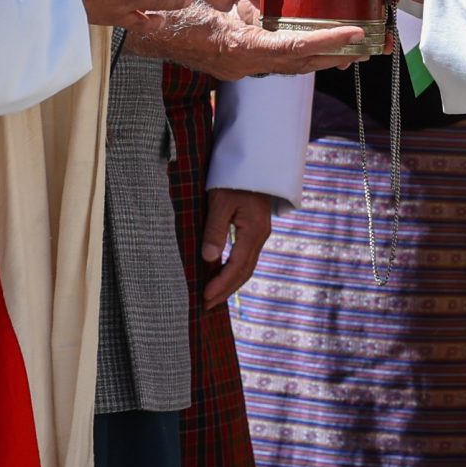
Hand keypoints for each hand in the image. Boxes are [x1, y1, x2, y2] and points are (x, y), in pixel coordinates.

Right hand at [124, 0, 367, 78]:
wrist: (143, 33)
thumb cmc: (172, 10)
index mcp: (237, 48)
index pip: (292, 50)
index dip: (326, 42)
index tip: (355, 35)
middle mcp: (245, 64)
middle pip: (300, 63)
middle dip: (335, 54)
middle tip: (367, 43)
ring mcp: (243, 66)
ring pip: (291, 63)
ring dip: (320, 53)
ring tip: (352, 43)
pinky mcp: (240, 60)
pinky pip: (276, 56)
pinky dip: (298, 45)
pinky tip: (314, 33)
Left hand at [199, 187, 274, 307]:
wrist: (255, 161)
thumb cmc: (235, 179)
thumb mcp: (220, 202)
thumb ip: (215, 230)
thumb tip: (209, 259)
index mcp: (253, 231)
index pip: (237, 266)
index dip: (221, 284)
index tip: (205, 297)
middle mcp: (261, 236)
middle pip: (245, 271)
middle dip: (226, 290)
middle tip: (206, 305)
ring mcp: (260, 233)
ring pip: (247, 266)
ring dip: (230, 283)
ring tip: (213, 297)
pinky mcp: (255, 230)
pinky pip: (246, 257)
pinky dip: (234, 271)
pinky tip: (222, 275)